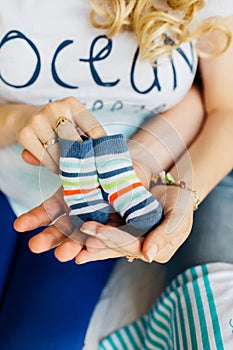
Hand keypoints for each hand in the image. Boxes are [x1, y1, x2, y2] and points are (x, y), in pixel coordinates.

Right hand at [13, 160, 150, 262]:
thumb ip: (52, 161)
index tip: (18, 225)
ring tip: (63, 254)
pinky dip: (97, 245)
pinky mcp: (114, 229)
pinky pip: (105, 239)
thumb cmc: (96, 166)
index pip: (45, 213)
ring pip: (81, 239)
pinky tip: (90, 250)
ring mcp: (95, 224)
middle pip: (60, 231)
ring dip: (71, 247)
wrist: (125, 169)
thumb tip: (25, 154)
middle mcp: (77, 216)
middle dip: (48, 238)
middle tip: (35, 245)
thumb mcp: (75, 164)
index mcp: (65, 202)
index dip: (32, 219)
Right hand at [16, 97, 105, 172]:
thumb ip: (87, 135)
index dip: (100, 146)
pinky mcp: (25, 134)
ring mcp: (37, 120)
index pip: (93, 128)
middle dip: (82, 159)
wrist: (27, 117)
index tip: (104, 160)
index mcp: (72, 104)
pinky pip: (44, 158)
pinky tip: (58, 169)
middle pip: (74, 142)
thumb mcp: (75, 123)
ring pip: (58, 152)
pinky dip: (53, 167)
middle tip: (87, 170)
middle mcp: (54, 108)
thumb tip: (102, 152)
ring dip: (67, 166)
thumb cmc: (59, 124)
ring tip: (72, 171)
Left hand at [70, 184, 194, 263]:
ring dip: (93, 245)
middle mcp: (144, 249)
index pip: (133, 246)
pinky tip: (80, 240)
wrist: (176, 192)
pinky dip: (97, 238)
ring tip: (75, 246)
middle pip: (119, 248)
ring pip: (111, 246)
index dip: (114, 240)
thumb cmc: (181, 203)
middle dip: (99, 242)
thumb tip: (148, 256)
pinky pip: (110, 237)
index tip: (96, 233)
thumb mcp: (178, 217)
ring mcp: (134, 242)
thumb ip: (164, 235)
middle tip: (80, 236)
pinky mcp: (127, 233)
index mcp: (157, 249)